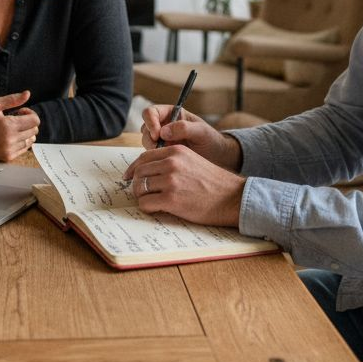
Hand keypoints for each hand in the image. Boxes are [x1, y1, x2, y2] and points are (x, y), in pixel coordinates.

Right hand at [0, 91, 39, 161]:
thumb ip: (13, 99)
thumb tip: (28, 93)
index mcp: (9, 126)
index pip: (35, 120)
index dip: (30, 113)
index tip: (19, 111)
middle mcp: (10, 140)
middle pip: (34, 130)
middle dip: (28, 122)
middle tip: (15, 118)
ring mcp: (8, 150)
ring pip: (30, 141)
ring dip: (25, 132)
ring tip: (12, 128)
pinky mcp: (6, 157)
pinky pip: (23, 149)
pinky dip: (21, 142)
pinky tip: (10, 136)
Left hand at [122, 144, 242, 226]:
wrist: (232, 198)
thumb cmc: (213, 183)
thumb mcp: (192, 161)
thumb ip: (172, 162)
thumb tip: (148, 172)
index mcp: (176, 151)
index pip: (144, 158)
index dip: (134, 170)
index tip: (130, 178)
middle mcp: (171, 163)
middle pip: (139, 173)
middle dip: (137, 185)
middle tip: (142, 194)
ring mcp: (171, 181)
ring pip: (139, 188)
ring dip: (142, 197)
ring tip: (151, 202)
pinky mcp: (171, 199)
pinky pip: (145, 203)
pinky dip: (147, 208)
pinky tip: (156, 209)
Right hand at [139, 104, 241, 170]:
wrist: (217, 158)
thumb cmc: (211, 141)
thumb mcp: (201, 132)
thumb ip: (184, 128)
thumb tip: (163, 132)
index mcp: (172, 113)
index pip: (152, 112)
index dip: (150, 121)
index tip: (157, 134)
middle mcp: (164, 125)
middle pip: (145, 127)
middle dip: (149, 138)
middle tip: (158, 148)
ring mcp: (162, 140)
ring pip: (146, 141)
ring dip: (151, 149)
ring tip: (165, 156)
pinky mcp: (162, 153)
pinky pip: (151, 154)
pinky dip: (154, 158)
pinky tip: (164, 162)